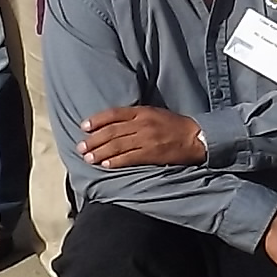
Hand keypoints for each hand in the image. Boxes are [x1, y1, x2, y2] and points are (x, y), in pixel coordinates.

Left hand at [80, 105, 204, 168]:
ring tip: (88, 158)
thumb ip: (134, 116)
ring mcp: (146, 139)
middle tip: (80, 147)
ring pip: (117, 146)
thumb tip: (112, 125)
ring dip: (100, 152)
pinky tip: (106, 165)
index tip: (84, 126)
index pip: (114, 114)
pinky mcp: (151, 154)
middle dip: (94, 140)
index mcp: (142, 111)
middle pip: (111, 132)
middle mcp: (142, 124)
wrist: (195, 137)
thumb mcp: (154, 113)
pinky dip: (116, 161)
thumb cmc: (173, 125)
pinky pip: (129, 158)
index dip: (97, 120)